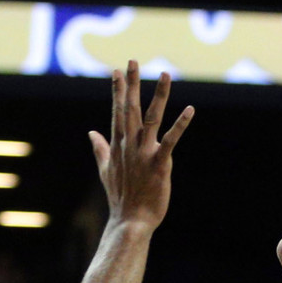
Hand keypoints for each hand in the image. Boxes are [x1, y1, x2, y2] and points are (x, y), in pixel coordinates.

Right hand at [90, 62, 193, 231]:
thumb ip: (100, 149)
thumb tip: (91, 132)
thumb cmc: (121, 198)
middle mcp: (129, 145)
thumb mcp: (105, 171)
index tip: (116, 71)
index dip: (117, 90)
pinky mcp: (159, 164)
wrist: (130, 222)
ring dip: (159, 95)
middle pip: (130, 108)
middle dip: (131, 84)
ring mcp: (143, 154)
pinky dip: (180, 125)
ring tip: (165, 74)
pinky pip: (171, 141)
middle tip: (132, 61)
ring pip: (151, 118)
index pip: (117, 112)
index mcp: (118, 145)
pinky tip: (190, 109)